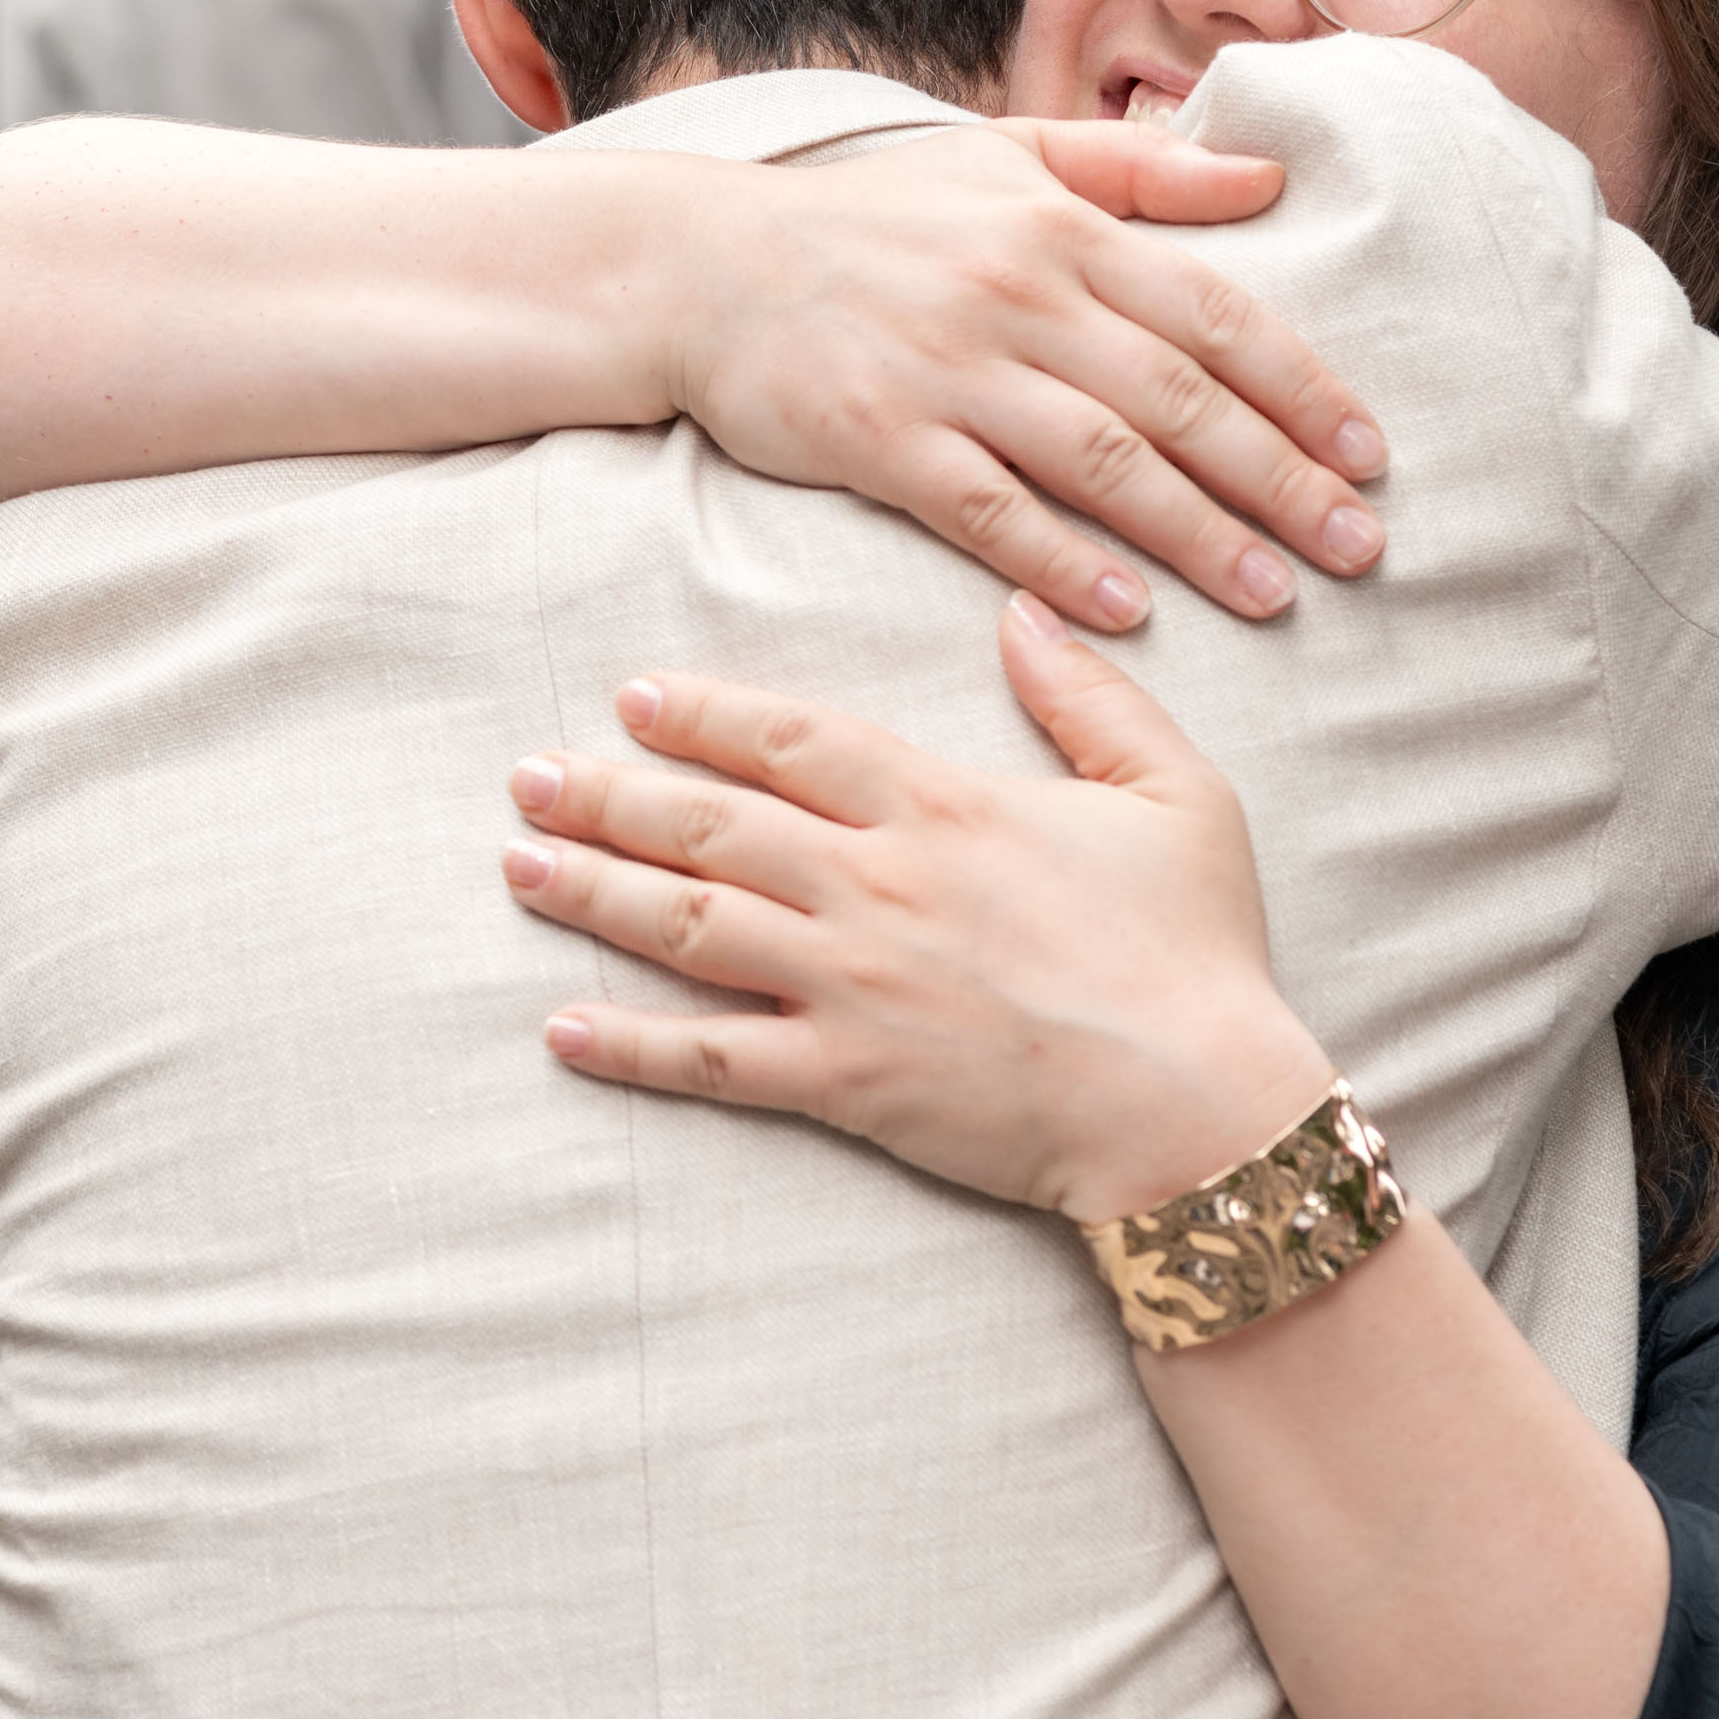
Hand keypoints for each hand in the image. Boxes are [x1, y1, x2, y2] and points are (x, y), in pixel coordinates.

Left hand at [498, 600, 1344, 1221]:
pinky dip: (630, 1046)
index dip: (704, 714)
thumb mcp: (1177, 795)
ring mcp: (851, 983)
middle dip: (608, 795)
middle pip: (711, 823)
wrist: (1199, 1105)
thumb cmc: (1196, 953)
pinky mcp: (846, 1081)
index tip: (634, 695)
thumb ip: (1093, 699)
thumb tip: (1024, 612)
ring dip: (594, 894)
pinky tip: (563, 1030)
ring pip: (691, 924)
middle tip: (529, 778)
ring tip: (519, 868)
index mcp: (943, 805)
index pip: (791, 737)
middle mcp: (875, 883)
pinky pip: (712, 1061)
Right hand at [650, 121, 1386, 629]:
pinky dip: (1065, 562)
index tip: (1370, 454)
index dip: (1302, 387)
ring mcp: (949, 373)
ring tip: (1275, 593)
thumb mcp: (1007, 157)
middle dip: (1282, 480)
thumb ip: (1138, 171)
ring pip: (1105, 464)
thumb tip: (1269, 173)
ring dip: (1200, 536)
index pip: (1215, 313)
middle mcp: (1018, 297)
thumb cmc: (867, 216)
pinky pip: (993, 514)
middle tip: (1359, 548)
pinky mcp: (881, 442)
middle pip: (1180, 401)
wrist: (699, 266)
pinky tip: (1128, 609)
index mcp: (1061, 229)